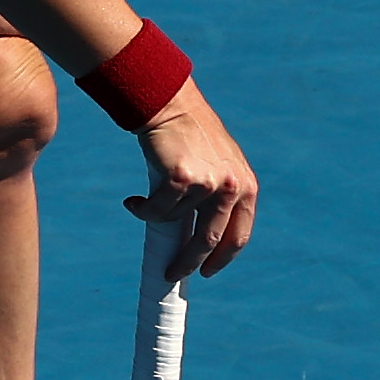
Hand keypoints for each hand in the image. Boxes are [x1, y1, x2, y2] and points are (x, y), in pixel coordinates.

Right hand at [122, 82, 256, 276]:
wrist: (171, 105)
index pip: (238, 236)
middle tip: (171, 274)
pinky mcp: (181, 178)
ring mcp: (208, 183)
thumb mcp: (220, 167)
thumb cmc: (192, 138)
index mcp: (246, 187)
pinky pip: (156, 210)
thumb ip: (221, 199)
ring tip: (143, 205)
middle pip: (210, 240)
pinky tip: (133, 203)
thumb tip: (202, 244)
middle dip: (188, 262)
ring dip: (157, 217)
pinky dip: (142, 210)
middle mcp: (232, 187)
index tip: (206, 272)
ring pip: (176, 220)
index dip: (222, 259)